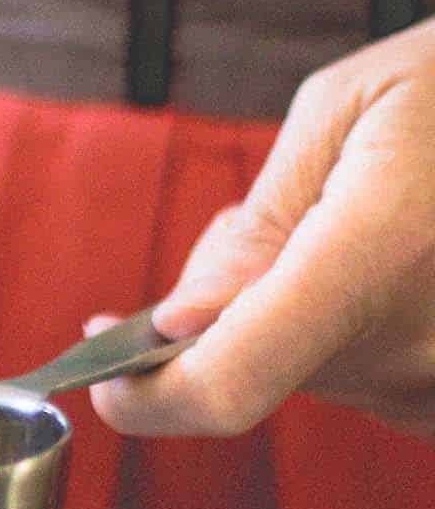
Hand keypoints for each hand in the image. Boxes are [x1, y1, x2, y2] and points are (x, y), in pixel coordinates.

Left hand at [91, 18, 434, 442]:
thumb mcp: (348, 109)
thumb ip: (255, 227)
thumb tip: (179, 325)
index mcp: (379, 254)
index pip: (229, 380)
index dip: (149, 398)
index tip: (106, 381)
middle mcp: (422, 342)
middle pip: (262, 371)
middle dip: (228, 316)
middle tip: (267, 227)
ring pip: (316, 378)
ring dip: (302, 320)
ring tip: (368, 225)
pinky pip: (376, 384)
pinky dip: (361, 335)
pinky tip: (403, 267)